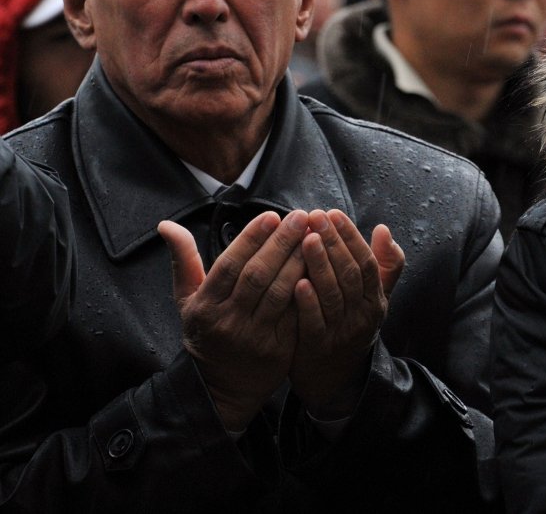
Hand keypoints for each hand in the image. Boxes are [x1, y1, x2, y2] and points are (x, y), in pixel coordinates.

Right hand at [161, 210, 307, 430]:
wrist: (220, 388)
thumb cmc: (206, 334)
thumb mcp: (187, 300)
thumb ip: (183, 260)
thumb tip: (166, 224)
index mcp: (205, 306)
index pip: (229, 265)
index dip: (251, 239)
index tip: (271, 216)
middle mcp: (228, 321)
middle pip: (257, 275)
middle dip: (280, 243)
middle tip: (300, 217)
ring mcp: (254, 336)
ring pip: (279, 293)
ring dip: (298, 262)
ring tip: (314, 236)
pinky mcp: (278, 349)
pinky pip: (296, 314)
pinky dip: (308, 289)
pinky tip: (320, 267)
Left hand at [289, 209, 404, 417]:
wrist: (335, 379)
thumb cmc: (351, 326)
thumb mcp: (373, 299)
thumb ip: (383, 265)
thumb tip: (384, 229)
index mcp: (375, 299)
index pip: (366, 262)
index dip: (351, 237)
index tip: (333, 213)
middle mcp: (362, 315)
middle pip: (350, 274)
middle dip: (333, 242)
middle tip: (314, 216)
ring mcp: (341, 332)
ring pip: (333, 294)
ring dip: (320, 264)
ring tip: (306, 239)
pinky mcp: (318, 347)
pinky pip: (314, 322)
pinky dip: (307, 302)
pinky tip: (297, 281)